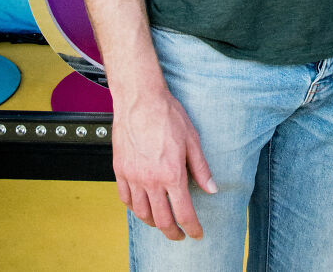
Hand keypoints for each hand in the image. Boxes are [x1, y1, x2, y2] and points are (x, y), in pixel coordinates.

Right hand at [112, 87, 216, 241]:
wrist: (140, 99)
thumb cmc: (166, 114)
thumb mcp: (192, 139)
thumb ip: (201, 167)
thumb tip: (212, 188)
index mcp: (172, 174)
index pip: (184, 213)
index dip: (192, 228)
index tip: (196, 233)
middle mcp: (151, 180)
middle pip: (162, 220)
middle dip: (174, 232)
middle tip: (180, 234)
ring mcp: (133, 176)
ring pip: (142, 213)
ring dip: (154, 223)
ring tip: (162, 222)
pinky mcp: (120, 170)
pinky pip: (125, 199)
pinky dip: (134, 208)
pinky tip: (141, 206)